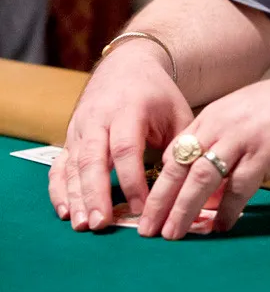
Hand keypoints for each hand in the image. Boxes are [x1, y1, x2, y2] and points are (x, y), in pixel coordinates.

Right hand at [48, 40, 193, 230]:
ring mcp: (80, 128)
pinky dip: (59, 189)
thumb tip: (189, 186)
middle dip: (95, 193)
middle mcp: (99, 118)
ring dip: (76, 196)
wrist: (126, 66)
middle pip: (93, 158)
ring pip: (73, 164)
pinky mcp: (69, 137)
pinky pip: (59, 165)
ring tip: (82, 225)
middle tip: (100, 224)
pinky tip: (66, 212)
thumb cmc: (158, 95)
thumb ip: (181, 146)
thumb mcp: (177, 112)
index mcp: (129, 109)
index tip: (141, 208)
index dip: (131, 180)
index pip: (126, 148)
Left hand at [138, 65, 269, 239]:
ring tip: (174, 234)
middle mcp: (221, 125)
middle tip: (147, 229)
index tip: (149, 207)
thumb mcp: (247, 118)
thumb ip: (224, 145)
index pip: (175, 152)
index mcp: (213, 116)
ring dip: (184, 210)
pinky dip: (227, 210)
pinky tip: (222, 226)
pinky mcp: (265, 153)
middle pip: (180, 167)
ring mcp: (242, 139)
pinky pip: (239, 187)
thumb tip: (209, 188)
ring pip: (201, 179)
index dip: (160, 182)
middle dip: (160, 201)